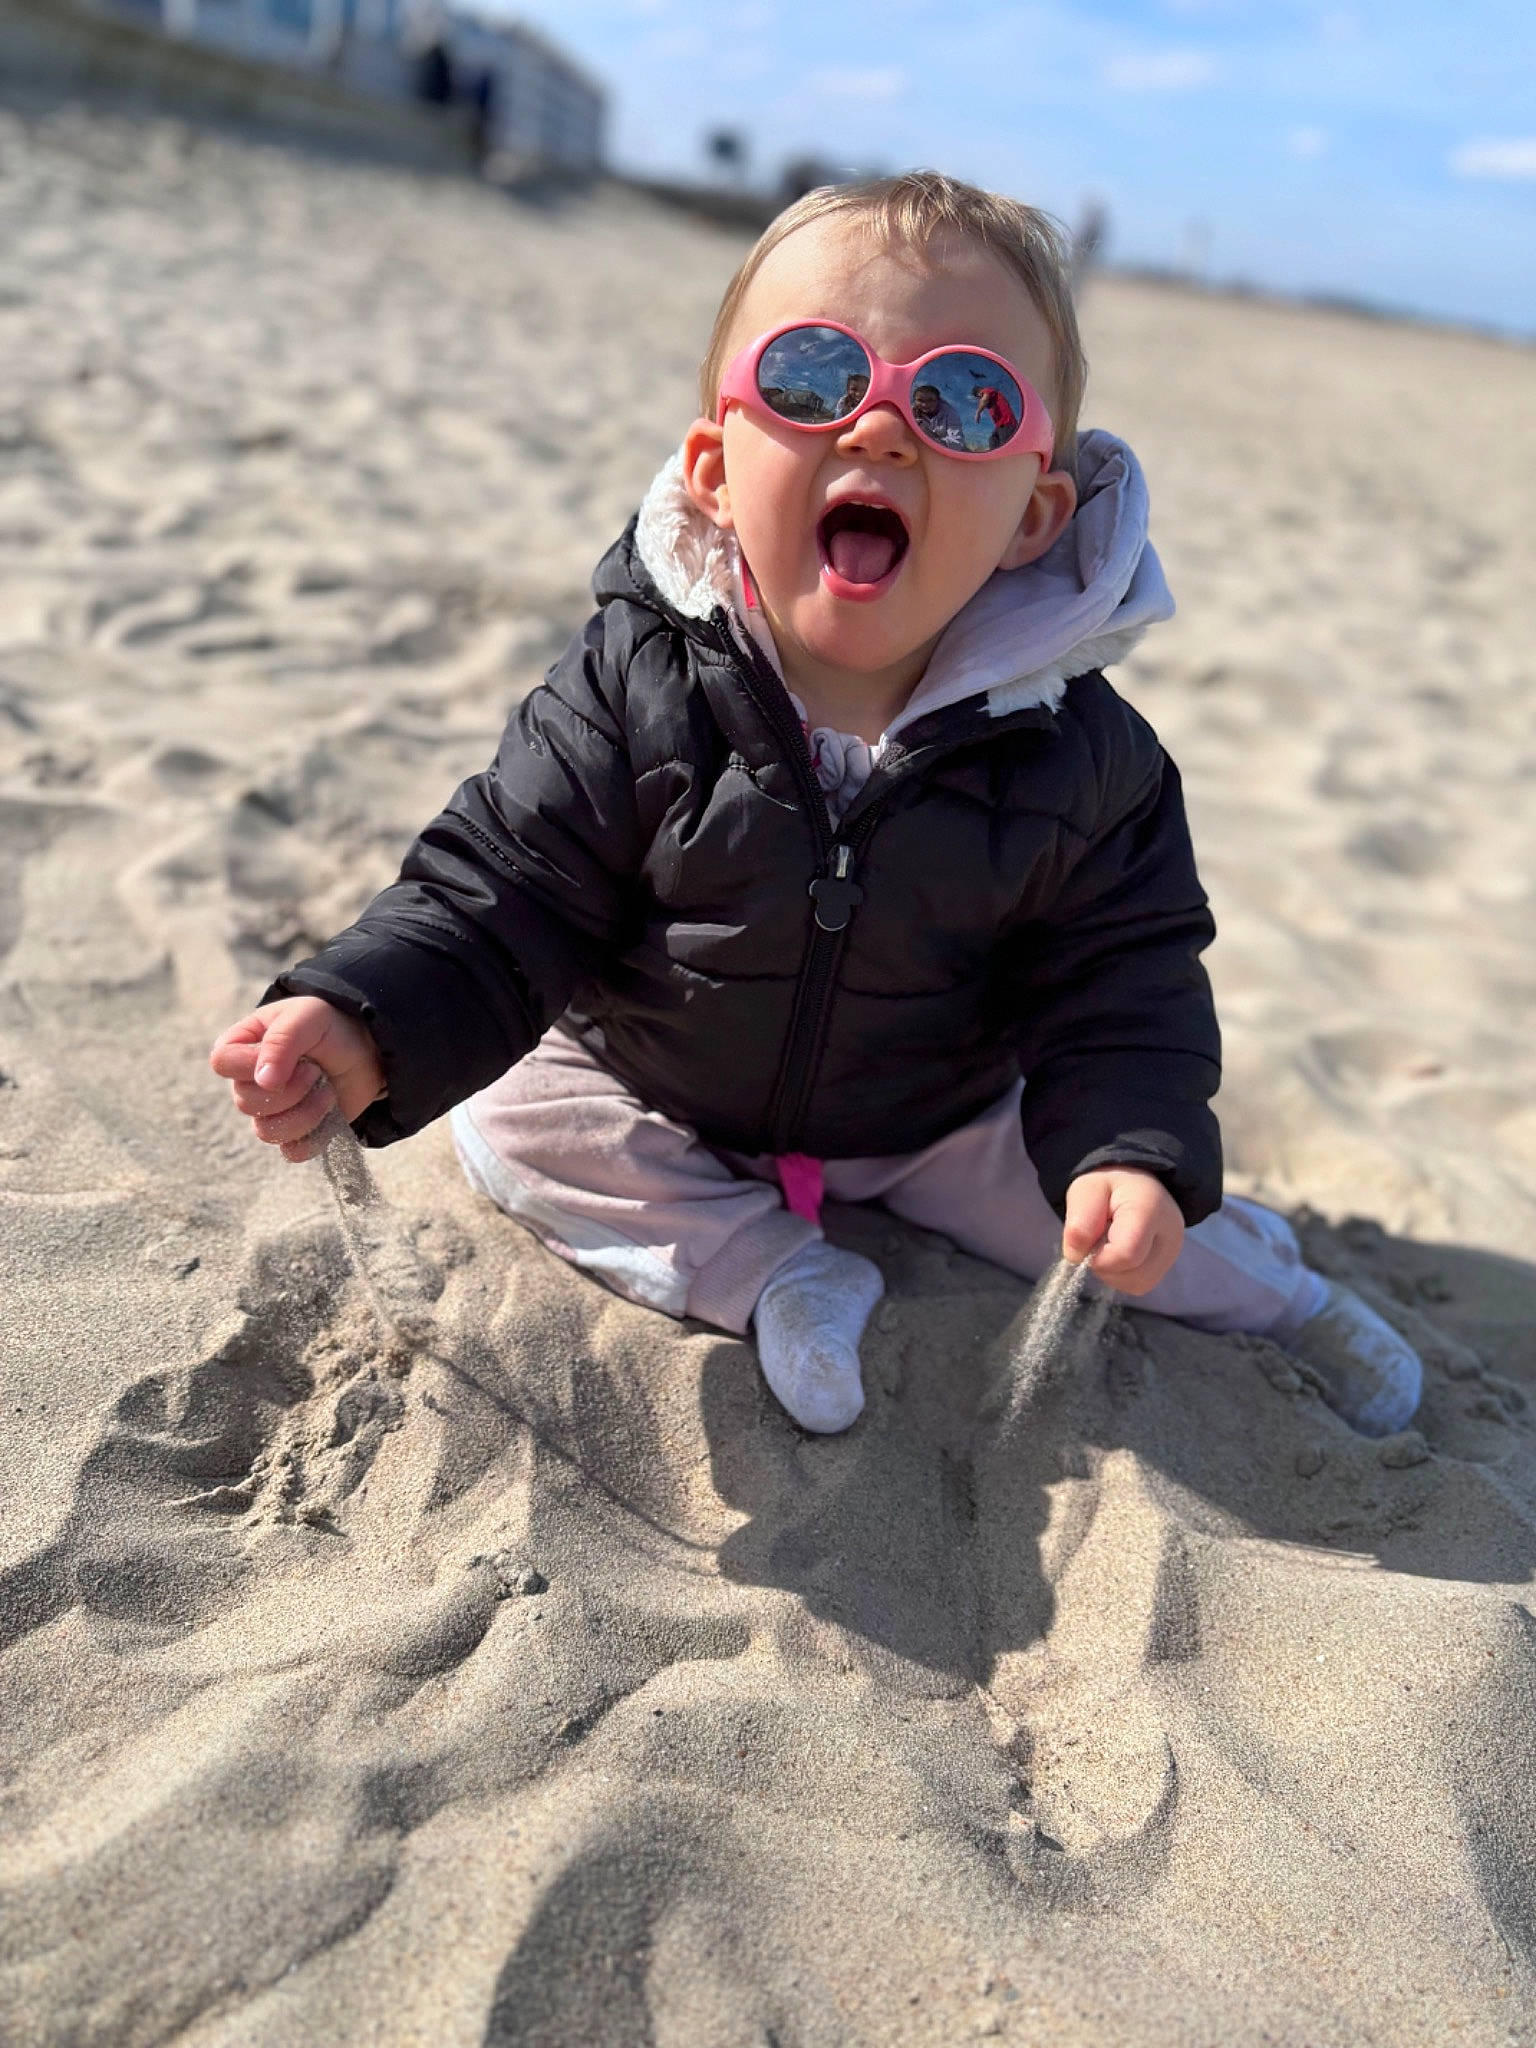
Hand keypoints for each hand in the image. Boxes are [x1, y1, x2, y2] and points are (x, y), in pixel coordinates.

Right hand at [210, 996, 384, 1162]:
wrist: (366, 1049)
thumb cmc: (329, 1026)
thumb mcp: (307, 1018)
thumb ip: (281, 1042)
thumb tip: (264, 1081)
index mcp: (243, 1046)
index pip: (222, 1062)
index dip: (250, 1064)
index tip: (288, 1055)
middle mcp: (250, 1082)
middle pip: (246, 1102)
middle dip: (290, 1089)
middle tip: (314, 1070)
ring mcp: (271, 1111)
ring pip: (267, 1131)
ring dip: (305, 1112)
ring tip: (326, 1090)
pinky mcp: (295, 1133)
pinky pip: (292, 1151)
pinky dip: (315, 1135)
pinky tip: (329, 1112)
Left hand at [1062, 1167, 1183, 1295]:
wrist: (1135, 1186)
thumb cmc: (1108, 1186)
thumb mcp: (1086, 1189)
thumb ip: (1079, 1219)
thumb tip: (1075, 1256)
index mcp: (1150, 1208)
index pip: (1126, 1253)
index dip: (1099, 1256)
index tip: (1090, 1240)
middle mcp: (1170, 1234)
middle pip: (1133, 1275)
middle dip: (1105, 1265)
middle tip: (1099, 1239)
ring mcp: (1172, 1253)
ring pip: (1137, 1284)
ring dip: (1112, 1272)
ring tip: (1109, 1245)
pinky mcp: (1166, 1266)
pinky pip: (1139, 1285)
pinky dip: (1121, 1275)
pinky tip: (1118, 1254)